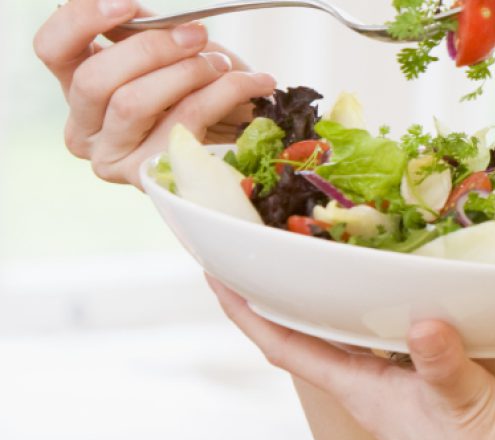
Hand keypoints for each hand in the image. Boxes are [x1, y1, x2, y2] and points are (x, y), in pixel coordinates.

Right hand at [34, 0, 276, 186]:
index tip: (128, 6)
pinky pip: (181, 125)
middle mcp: (84, 126)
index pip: (52, 48)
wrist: (248, 136)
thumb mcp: (170, 50)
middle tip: (198, 35)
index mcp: (79, 85)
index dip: (82, 20)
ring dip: (187, 73)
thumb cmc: (203, 88)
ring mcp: (112, 156)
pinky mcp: (148, 177)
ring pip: (132, 103)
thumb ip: (144, 30)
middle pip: (94, 78)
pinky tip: (252, 84)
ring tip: (223, 65)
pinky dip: (223, 95)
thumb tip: (129, 9)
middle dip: (152, 48)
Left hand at [206, 276, 494, 439]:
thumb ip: (441, 362)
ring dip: (363, 296)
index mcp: (362, 390)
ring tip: (354, 253)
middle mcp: (377, 386)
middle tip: (279, 247)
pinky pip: (429, 337)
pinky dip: (432, 308)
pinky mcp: (448, 385)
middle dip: (296, 294)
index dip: (249, 312)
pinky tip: (448, 286)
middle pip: (321, 333)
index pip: (288, 346)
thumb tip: (423, 322)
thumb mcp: (460, 404)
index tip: (219, 275)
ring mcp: (411, 386)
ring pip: (374, 331)